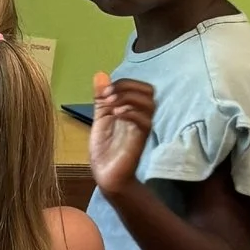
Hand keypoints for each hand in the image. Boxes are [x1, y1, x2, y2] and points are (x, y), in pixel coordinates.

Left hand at [87, 71, 155, 198]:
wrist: (106, 175)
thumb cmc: (105, 148)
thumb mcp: (100, 118)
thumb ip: (102, 98)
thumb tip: (101, 74)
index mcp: (132, 109)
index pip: (139, 86)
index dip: (123, 83)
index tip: (104, 90)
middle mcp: (141, 116)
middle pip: (148, 91)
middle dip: (127, 87)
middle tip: (107, 96)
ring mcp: (142, 127)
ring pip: (149, 103)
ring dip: (127, 98)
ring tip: (110, 106)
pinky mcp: (140, 139)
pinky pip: (144, 121)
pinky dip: (130, 113)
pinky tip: (116, 116)